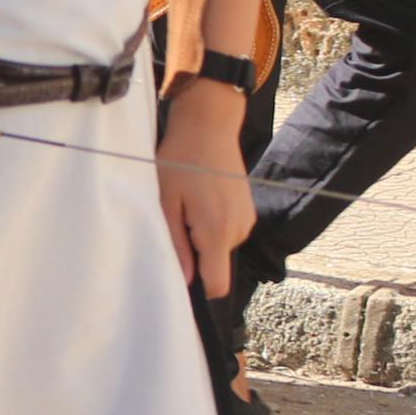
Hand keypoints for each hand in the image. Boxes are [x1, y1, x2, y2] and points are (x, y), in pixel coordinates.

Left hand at [157, 80, 254, 297]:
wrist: (209, 126)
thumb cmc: (180, 161)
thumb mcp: (166, 201)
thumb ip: (176, 243)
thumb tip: (184, 278)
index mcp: (216, 231)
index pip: (218, 284)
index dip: (200, 288)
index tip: (182, 272)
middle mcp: (238, 230)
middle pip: (216, 265)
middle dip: (196, 253)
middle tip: (177, 220)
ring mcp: (246, 220)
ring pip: (221, 248)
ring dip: (203, 236)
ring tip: (189, 205)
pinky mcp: (248, 211)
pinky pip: (228, 232)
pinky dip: (213, 224)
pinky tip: (202, 199)